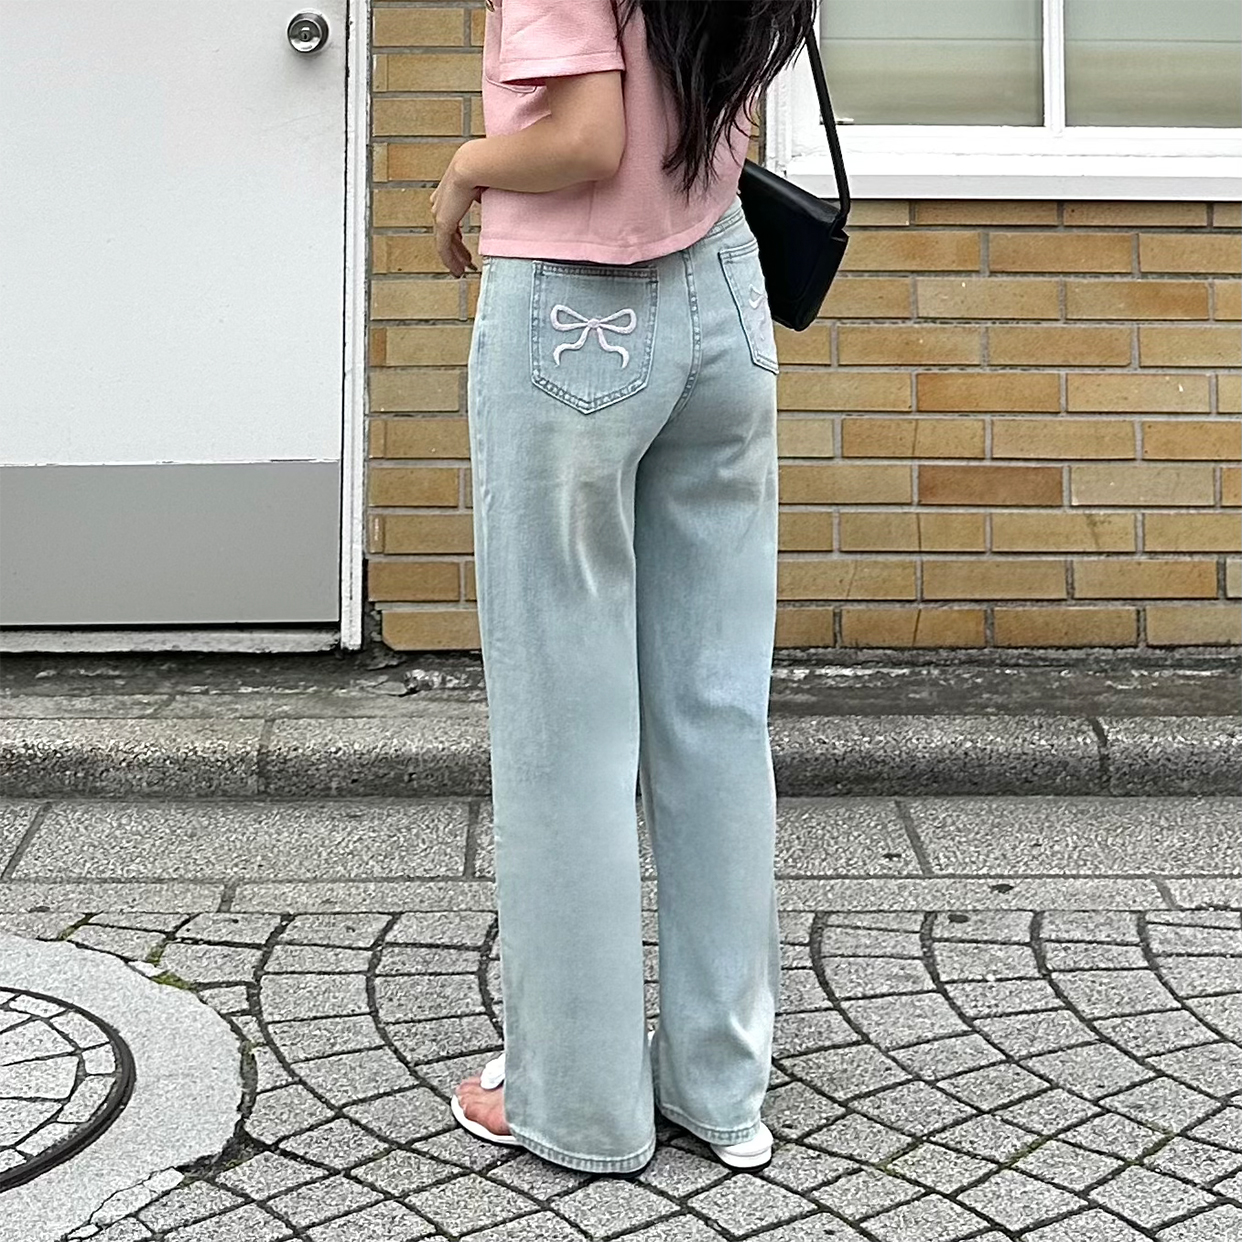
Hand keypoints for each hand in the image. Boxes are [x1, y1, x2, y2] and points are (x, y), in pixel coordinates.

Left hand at [430, 145, 483, 278]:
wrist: (481, 163)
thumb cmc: (494, 165)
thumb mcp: (491, 182)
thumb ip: (487, 195)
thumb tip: (489, 201)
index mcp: (455, 181)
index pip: (450, 209)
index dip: (456, 228)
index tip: (463, 241)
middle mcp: (444, 194)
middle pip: (445, 225)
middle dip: (454, 245)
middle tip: (464, 259)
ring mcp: (441, 207)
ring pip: (443, 238)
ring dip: (453, 255)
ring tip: (461, 269)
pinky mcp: (443, 220)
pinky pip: (443, 245)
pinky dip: (449, 259)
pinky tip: (457, 270)